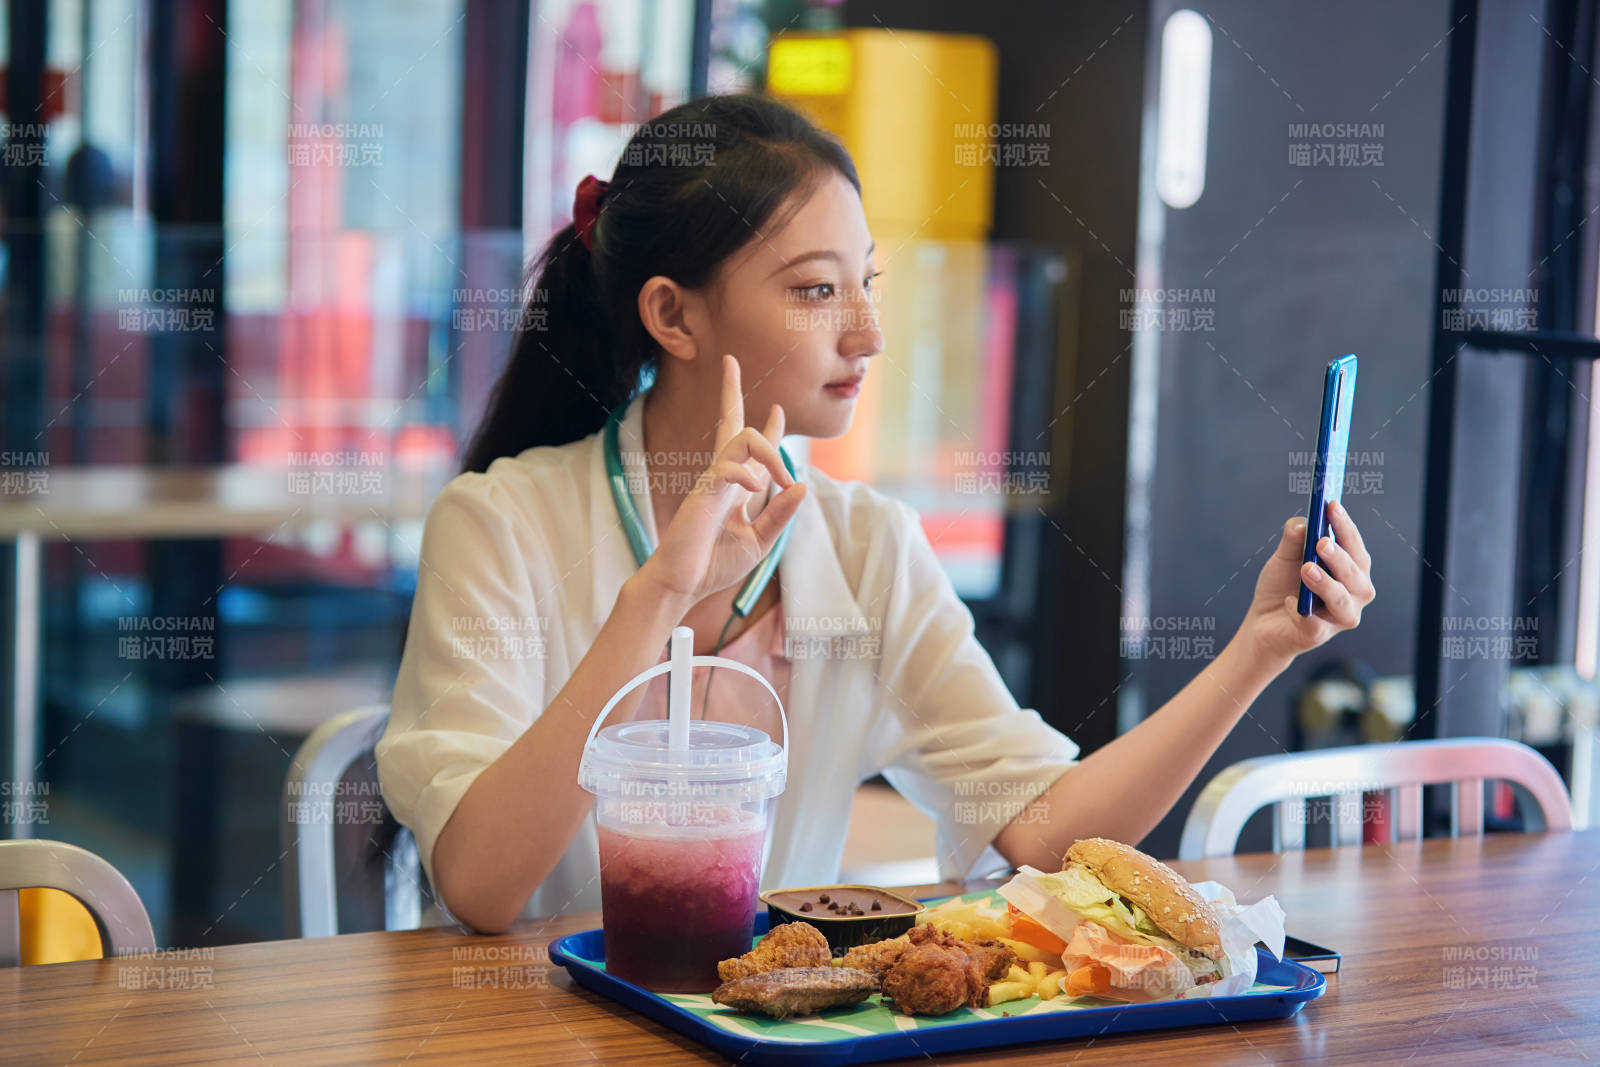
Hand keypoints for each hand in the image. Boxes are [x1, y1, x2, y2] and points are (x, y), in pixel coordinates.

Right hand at [634, 354, 806, 605]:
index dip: (769, 428)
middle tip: (730, 360)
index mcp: (735, 489)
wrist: (682, 584)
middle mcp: (723, 478)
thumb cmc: (714, 565)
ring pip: (740, 438)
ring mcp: (711, 482)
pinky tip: (756, 489)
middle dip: (730, 390)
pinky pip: (727, 467)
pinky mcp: (702, 493)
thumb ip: (779, 515)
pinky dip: (748, 474)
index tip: (778, 409)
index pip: (752, 448)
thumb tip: (802, 485)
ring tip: (781, 476)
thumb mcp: (759, 541)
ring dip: (769, 448)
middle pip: (729, 423)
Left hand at [1239, 500, 1375, 664]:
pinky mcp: (1318, 635)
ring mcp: (1339, 617)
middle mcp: (1354, 594)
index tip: (1332, 505)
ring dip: (1326, 583)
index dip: (1345, 526)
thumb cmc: (1282, 586)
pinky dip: (1300, 612)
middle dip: (1339, 556)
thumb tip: (1302, 524)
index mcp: (1351, 570)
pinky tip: (1288, 601)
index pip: (1354, 546)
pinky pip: (1314, 624)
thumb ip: (1293, 540)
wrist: (1262, 623)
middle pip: (1355, 574)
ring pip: (1342, 600)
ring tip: (1307, 569)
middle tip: (1321, 542)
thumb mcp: (1284, 558)